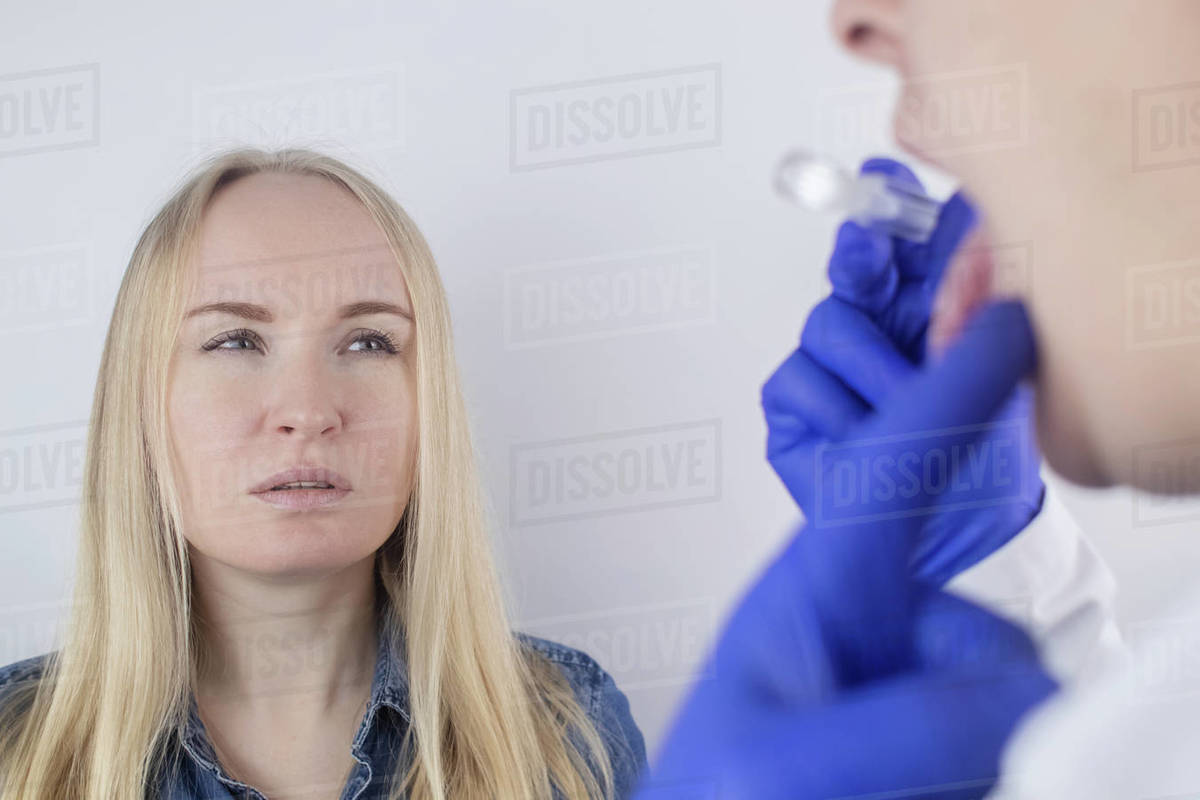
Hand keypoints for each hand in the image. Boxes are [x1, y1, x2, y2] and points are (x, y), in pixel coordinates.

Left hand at [634, 300, 1058, 799]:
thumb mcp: (781, 763)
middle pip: (982, 626)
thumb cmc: (704, 797)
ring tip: (884, 784)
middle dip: (980, 692)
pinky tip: (923, 787)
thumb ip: (902, 723)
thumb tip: (1023, 698)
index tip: (1010, 323)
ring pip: (1004, 693)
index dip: (953, 387)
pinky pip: (1000, 729)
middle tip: (910, 755)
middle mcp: (868, 617)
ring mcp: (900, 670)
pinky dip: (982, 769)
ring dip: (977, 749)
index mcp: (814, 586)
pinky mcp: (924, 721)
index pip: (892, 464)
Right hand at [761, 159, 1043, 585]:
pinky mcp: (793, 404)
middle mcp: (880, 328)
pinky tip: (862, 439)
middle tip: (865, 248)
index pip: (909, 240)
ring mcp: (833, 365)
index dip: (893, 204)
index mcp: (933, 308)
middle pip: (856, 264)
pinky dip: (837, 412)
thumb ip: (976, 300)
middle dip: (860, 254)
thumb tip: (968, 225)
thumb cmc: (980, 458)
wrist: (952, 540)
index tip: (885, 178)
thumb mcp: (995, 370)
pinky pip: (799, 379)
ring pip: (828, 323)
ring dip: (873, 371)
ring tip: (907, 413)